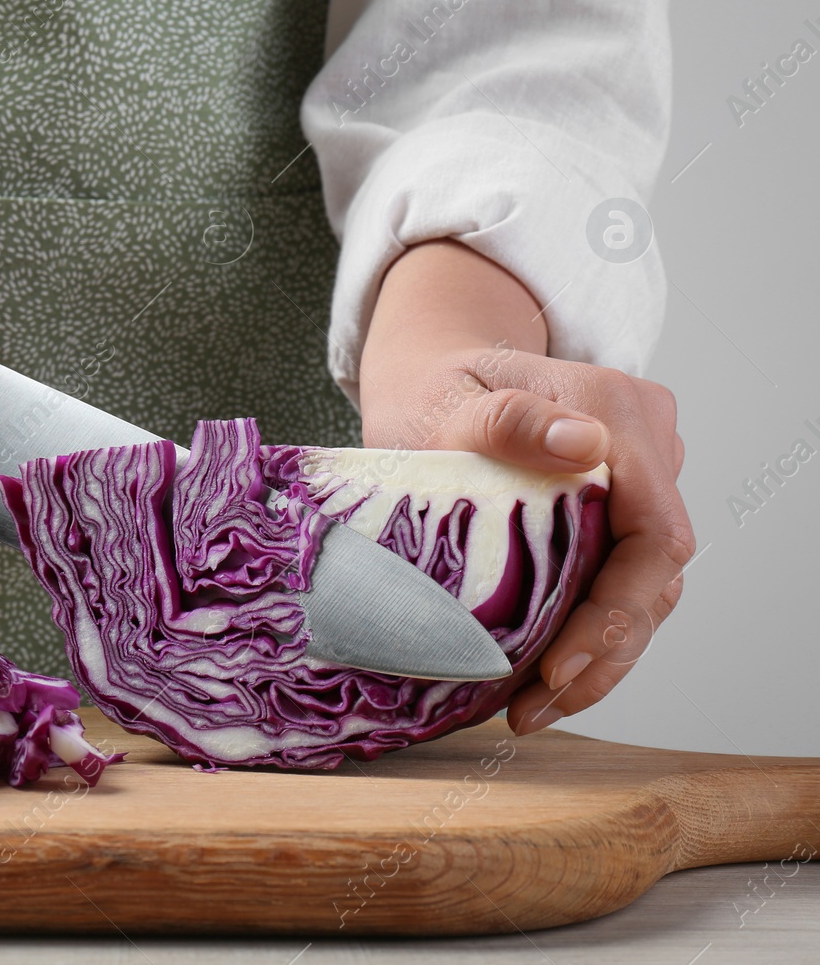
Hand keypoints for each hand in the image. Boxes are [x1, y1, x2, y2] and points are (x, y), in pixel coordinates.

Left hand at [358, 241, 692, 734]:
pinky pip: (618, 582)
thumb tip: (584, 445)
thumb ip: (507, 420)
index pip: (654, 533)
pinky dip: (586, 636)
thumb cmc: (433, 388)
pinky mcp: (617, 508)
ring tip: (533, 710)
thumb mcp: (448, 401)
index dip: (617, 611)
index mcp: (616, 413)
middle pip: (654, 574)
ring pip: (643, 588)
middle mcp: (645, 445)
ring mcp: (637, 478)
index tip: (560, 666)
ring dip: (596, 657)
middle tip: (535, 707)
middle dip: (601, 652)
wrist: (433, 378)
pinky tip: (542, 682)